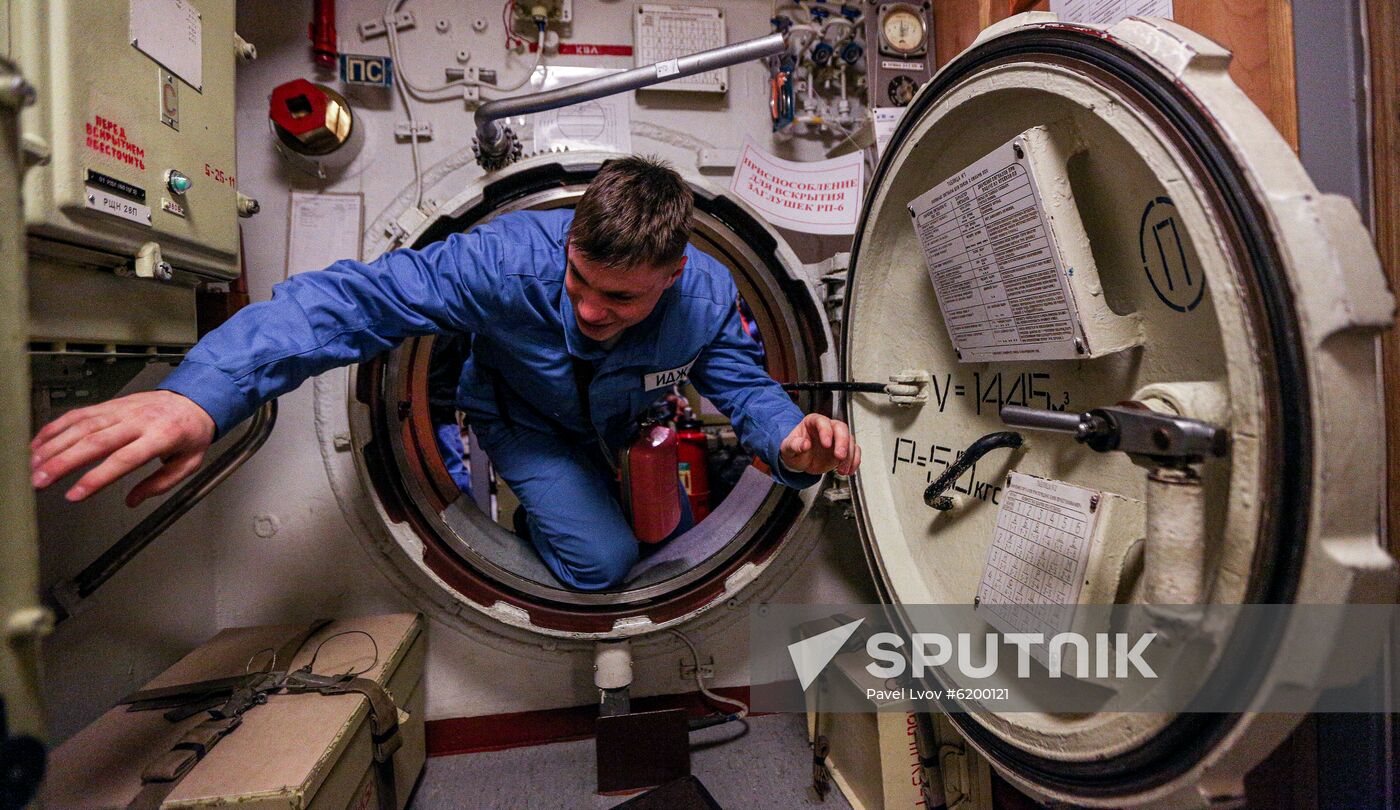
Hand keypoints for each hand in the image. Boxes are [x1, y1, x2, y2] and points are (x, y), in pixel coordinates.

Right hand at [30, 390, 215, 506]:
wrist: (195, 398)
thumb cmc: (191, 433)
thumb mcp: (189, 463)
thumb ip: (161, 483)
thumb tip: (133, 500)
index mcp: (161, 437)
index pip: (123, 459)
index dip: (96, 478)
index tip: (74, 495)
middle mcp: (137, 421)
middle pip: (95, 442)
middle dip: (63, 462)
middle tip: (41, 481)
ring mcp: (121, 410)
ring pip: (82, 426)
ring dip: (54, 445)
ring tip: (34, 465)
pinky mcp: (110, 404)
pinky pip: (79, 414)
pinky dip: (56, 427)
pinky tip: (40, 442)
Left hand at [779, 413, 860, 475]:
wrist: (799, 459)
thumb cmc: (794, 449)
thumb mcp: (788, 448)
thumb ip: (794, 445)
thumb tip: (804, 444)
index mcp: (813, 422)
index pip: (822, 422)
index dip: (826, 432)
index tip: (826, 444)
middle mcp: (828, 428)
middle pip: (841, 429)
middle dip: (842, 443)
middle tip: (839, 456)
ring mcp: (837, 438)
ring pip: (850, 441)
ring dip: (848, 456)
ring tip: (841, 470)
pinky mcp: (844, 449)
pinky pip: (854, 452)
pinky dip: (854, 462)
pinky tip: (849, 470)